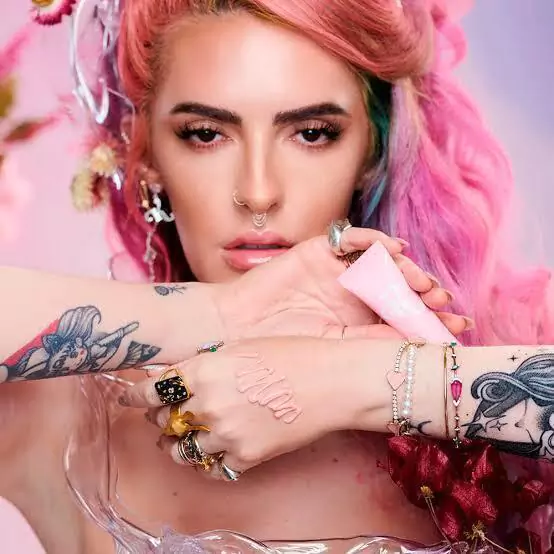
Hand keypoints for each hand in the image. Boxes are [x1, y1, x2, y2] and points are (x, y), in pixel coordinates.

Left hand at [120, 337, 355, 476]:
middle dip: (159, 417)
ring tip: (176, 440)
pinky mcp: (247, 457)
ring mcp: (226, 434)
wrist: (332, 381)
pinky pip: (212, 467)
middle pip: (164, 420)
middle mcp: (208, 404)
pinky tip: (209, 452)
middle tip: (161, 415)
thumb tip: (184, 375)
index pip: (152, 390)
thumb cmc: (292, 354)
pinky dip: (206, 460)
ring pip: (181, 450)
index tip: (129, 399)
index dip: (136, 396)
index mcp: (204, 370)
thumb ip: (208, 363)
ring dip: (175, 444)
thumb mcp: (242, 346)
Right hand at [215, 227, 468, 341]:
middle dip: (425, 292)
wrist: (239, 332)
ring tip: (422, 282)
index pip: (404, 313)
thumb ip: (374, 340)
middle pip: (399, 284)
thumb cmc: (283, 346)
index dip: (432, 317)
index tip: (460, 326)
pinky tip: (394, 250)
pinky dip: (374, 240)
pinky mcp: (319, 251)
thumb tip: (422, 343)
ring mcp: (338, 271)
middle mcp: (353, 293)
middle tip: (442, 302)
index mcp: (360, 319)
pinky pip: (351, 239)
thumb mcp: (336, 349)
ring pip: (382, 260)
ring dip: (406, 268)